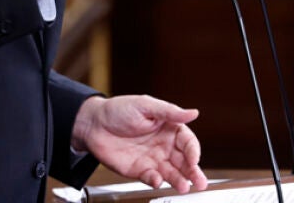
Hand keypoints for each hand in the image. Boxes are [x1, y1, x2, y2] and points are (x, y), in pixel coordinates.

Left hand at [72, 95, 208, 192]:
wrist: (93, 124)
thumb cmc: (119, 110)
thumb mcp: (146, 105)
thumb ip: (170, 112)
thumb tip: (193, 113)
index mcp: (169, 128)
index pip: (188, 142)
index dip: (193, 151)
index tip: (194, 159)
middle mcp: (164, 145)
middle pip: (184, 161)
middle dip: (193, 171)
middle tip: (200, 182)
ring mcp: (153, 159)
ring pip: (171, 172)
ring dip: (179, 180)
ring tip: (184, 187)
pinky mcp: (139, 170)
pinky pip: (151, 178)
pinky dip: (156, 181)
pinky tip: (158, 181)